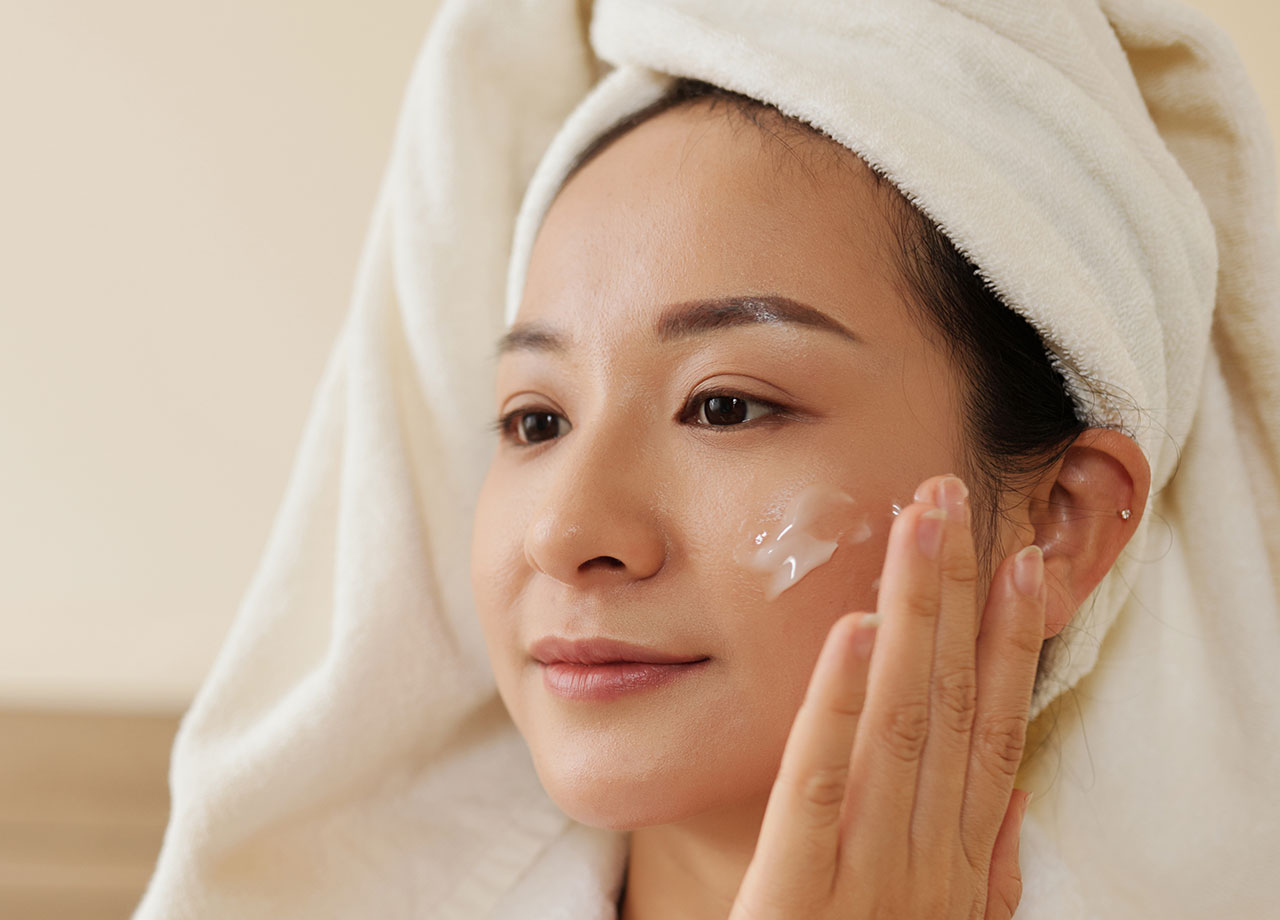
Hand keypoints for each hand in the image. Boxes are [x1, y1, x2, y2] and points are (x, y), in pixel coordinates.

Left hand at [729, 474, 1043, 919]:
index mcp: (954, 870)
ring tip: (920, 528)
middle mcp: (925, 867)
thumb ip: (978, 871)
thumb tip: (1009, 794)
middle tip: (957, 496)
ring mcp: (865, 886)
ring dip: (915, 621)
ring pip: (899, 729)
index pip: (993, 734)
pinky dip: (838, 712)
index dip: (1012, 643)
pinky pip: (818, 796)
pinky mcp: (793, 908)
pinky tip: (851, 635)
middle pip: (951, 709)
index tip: (1026, 560)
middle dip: (959, 597)